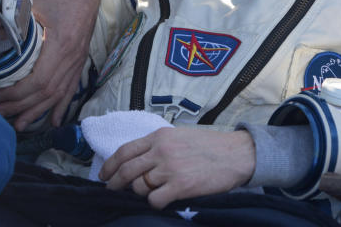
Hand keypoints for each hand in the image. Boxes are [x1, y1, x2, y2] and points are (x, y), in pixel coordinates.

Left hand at [0, 0, 101, 130]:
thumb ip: (9, 16)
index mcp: (60, 42)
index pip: (38, 81)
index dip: (18, 95)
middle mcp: (72, 55)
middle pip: (47, 92)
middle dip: (22, 107)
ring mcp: (78, 58)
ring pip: (58, 94)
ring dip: (37, 111)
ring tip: (19, 124)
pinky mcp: (80, 58)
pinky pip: (71, 87)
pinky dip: (60, 105)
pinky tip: (52, 121)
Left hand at [100, 127, 254, 208]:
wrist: (236, 154)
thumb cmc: (209, 145)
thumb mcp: (179, 136)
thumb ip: (158, 145)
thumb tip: (136, 160)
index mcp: (159, 136)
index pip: (124, 151)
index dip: (110, 165)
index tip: (104, 174)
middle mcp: (161, 151)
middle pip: (126, 170)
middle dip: (114, 182)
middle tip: (110, 189)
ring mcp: (170, 169)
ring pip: (139, 186)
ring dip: (140, 193)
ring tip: (148, 192)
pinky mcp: (181, 186)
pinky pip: (155, 200)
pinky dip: (154, 203)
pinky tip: (162, 200)